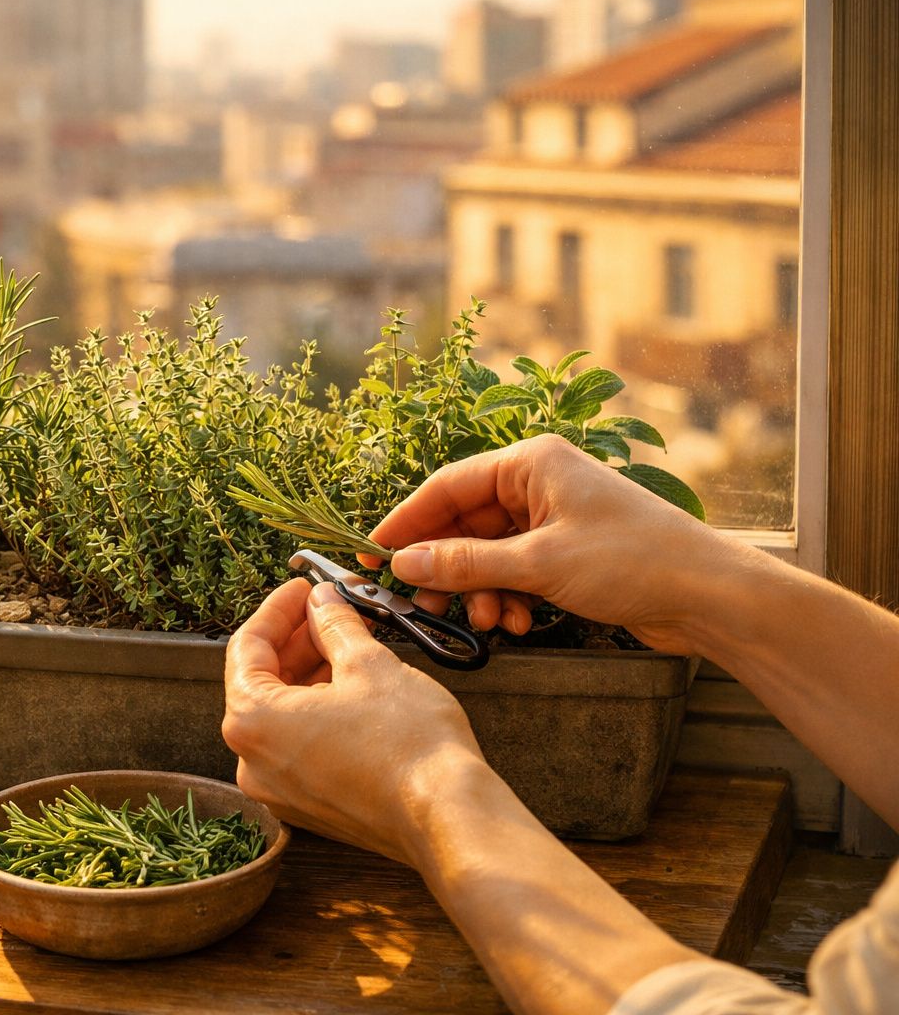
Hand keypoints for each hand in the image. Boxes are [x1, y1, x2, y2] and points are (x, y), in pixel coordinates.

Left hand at [222, 577, 487, 864]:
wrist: (448, 817)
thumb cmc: (409, 746)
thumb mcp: (369, 664)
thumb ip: (335, 625)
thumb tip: (323, 603)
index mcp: (252, 721)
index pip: (247, 647)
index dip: (278, 609)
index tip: (302, 589)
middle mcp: (252, 762)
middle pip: (261, 681)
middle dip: (297, 640)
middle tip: (330, 610)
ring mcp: (279, 789)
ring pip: (282, 714)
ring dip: (310, 674)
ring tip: (349, 643)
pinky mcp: (309, 805)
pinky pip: (299, 745)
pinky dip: (318, 711)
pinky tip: (353, 687)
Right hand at [364, 435, 740, 654]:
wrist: (709, 595)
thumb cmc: (633, 560)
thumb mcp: (539, 563)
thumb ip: (467, 564)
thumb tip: (406, 561)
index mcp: (532, 462)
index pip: (447, 486)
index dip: (408, 521)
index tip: (375, 553)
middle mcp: (539, 484)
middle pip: (465, 524)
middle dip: (448, 567)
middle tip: (425, 602)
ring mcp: (554, 519)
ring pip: (488, 555)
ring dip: (480, 591)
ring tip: (485, 622)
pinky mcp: (567, 554)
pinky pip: (515, 573)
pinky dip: (508, 599)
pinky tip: (518, 623)